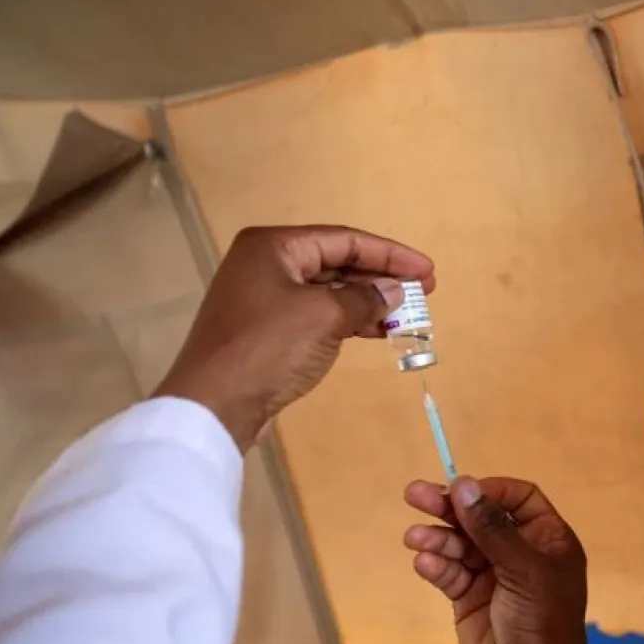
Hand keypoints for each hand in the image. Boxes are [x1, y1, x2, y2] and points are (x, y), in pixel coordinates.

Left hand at [155, 225, 435, 451]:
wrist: (215, 403)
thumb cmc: (269, 348)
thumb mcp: (324, 317)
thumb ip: (365, 299)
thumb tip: (394, 291)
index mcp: (274, 247)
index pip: (344, 240)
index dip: (390, 255)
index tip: (427, 272)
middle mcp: (266, 265)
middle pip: (335, 263)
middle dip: (380, 278)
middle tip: (422, 292)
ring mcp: (263, 298)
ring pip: (327, 291)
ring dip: (367, 302)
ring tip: (405, 315)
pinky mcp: (266, 330)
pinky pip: (316, 315)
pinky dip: (347, 322)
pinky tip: (374, 332)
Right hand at [403, 475, 605, 643]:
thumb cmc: (543, 623)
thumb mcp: (524, 571)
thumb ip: (493, 529)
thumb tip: (464, 485)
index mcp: (548, 539)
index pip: (518, 499)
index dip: (489, 491)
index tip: (460, 489)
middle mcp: (520, 553)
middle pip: (481, 517)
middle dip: (448, 507)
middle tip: (413, 495)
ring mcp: (493, 576)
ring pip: (460, 544)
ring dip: (437, 538)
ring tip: (414, 538)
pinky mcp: (469, 598)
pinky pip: (449, 572)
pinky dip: (436, 565)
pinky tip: (425, 564)